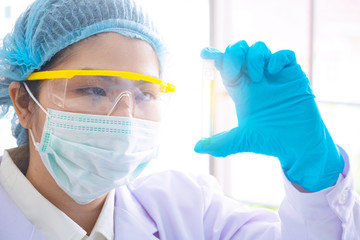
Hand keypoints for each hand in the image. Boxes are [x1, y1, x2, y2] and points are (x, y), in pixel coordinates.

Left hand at [194, 41, 343, 190]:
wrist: (298, 146)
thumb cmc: (270, 141)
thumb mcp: (242, 140)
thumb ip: (220, 143)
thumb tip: (196, 148)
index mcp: (241, 90)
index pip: (226, 67)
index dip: (215, 57)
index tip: (205, 54)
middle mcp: (256, 80)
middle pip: (240, 52)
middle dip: (234, 52)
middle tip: (235, 67)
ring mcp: (275, 76)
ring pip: (260, 49)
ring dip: (254, 57)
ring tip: (255, 77)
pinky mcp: (293, 76)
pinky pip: (285, 55)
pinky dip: (278, 58)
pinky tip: (273, 72)